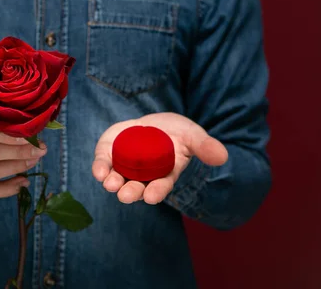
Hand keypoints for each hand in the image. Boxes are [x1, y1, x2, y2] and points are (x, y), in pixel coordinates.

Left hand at [92, 112, 227, 204]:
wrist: (156, 124)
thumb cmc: (177, 134)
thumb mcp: (193, 136)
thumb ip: (204, 146)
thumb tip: (222, 156)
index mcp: (163, 175)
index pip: (159, 188)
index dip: (156, 192)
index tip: (152, 196)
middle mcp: (142, 176)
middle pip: (135, 188)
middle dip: (131, 192)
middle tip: (126, 195)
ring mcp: (124, 166)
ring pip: (116, 179)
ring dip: (112, 183)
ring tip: (110, 183)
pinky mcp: (109, 154)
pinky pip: (103, 164)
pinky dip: (99, 168)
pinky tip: (98, 171)